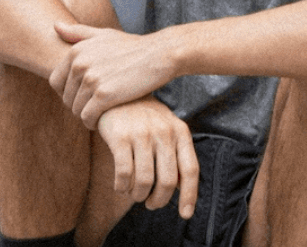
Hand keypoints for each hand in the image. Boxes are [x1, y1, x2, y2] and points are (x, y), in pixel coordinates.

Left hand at [51, 23, 177, 128]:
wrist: (160, 54)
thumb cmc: (133, 46)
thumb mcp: (104, 35)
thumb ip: (78, 33)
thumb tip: (55, 26)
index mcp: (75, 51)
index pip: (55, 81)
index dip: (68, 92)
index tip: (84, 95)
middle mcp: (79, 64)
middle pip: (66, 98)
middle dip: (78, 105)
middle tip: (94, 107)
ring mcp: (91, 80)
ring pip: (76, 110)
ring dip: (86, 116)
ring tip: (100, 114)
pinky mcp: (104, 96)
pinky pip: (88, 118)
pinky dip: (93, 123)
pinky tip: (103, 121)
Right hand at [97, 97, 198, 218]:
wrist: (115, 92)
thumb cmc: (143, 117)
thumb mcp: (167, 127)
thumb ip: (176, 152)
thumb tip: (181, 188)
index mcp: (180, 131)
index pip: (191, 170)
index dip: (189, 196)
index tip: (185, 215)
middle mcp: (164, 132)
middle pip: (168, 181)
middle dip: (158, 200)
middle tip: (150, 204)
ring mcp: (142, 134)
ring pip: (145, 182)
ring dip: (138, 195)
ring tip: (134, 194)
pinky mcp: (120, 137)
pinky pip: (124, 175)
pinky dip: (122, 187)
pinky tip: (120, 186)